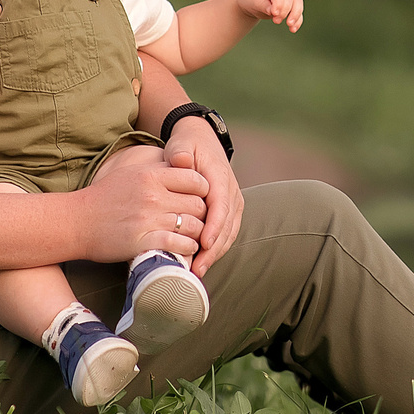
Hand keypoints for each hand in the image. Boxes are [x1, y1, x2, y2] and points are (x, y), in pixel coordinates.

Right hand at [82, 143, 210, 263]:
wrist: (76, 221)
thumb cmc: (104, 197)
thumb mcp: (131, 174)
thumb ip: (158, 171)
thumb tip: (184, 168)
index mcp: (152, 175)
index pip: (196, 179)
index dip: (203, 191)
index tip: (197, 200)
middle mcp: (153, 195)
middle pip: (199, 204)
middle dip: (202, 215)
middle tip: (198, 222)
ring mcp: (149, 219)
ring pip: (193, 226)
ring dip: (197, 234)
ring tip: (192, 237)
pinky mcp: (143, 241)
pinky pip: (179, 245)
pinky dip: (187, 249)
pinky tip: (184, 249)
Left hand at [164, 115, 243, 277]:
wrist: (201, 141)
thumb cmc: (187, 146)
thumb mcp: (181, 144)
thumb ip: (180, 152)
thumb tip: (181, 160)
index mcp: (220, 177)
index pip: (221, 205)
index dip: (214, 226)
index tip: (204, 244)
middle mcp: (231, 193)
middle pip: (227, 226)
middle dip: (214, 250)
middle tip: (197, 268)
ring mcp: (232, 204)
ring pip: (229, 234)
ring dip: (215, 254)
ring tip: (197, 271)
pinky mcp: (228, 212)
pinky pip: (225, 234)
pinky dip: (215, 250)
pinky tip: (201, 263)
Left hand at [233, 0, 304, 33]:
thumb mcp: (251, 0)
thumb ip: (261, 4)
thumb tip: (272, 11)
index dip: (278, 2)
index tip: (274, 14)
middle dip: (285, 11)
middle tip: (276, 21)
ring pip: (297, 2)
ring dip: (295, 15)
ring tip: (290, 26)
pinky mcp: (293, 1)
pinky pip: (299, 9)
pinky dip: (298, 20)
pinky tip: (293, 29)